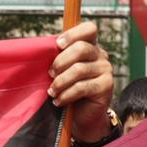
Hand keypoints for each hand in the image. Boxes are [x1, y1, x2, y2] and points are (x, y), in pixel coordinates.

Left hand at [49, 21, 115, 140]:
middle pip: (81, 48)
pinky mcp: (106, 86)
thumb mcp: (63, 72)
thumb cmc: (68, 91)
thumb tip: (40, 51)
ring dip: (61, 82)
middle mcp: (101, 56)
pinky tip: (59, 101)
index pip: (89, 30)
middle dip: (61, 61)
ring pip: (79, 69)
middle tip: (50, 74)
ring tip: (52, 92)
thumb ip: (58, 59)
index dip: (73, 34)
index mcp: (90, 47)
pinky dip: (66, 95)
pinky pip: (82, 87)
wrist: (82, 116)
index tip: (57, 45)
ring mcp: (106, 70)